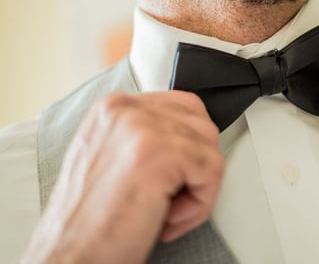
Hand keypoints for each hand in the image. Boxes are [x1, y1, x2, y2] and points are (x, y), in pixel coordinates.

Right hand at [22, 92, 223, 263]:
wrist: (69, 259)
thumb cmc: (91, 223)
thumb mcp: (112, 159)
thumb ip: (145, 136)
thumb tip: (188, 135)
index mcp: (114, 107)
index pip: (183, 106)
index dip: (190, 148)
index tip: (171, 179)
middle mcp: (125, 109)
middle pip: (202, 124)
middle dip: (197, 167)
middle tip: (169, 199)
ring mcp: (141, 127)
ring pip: (210, 147)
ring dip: (198, 188)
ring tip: (165, 210)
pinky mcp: (158, 153)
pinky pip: (212, 169)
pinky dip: (200, 203)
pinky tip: (168, 219)